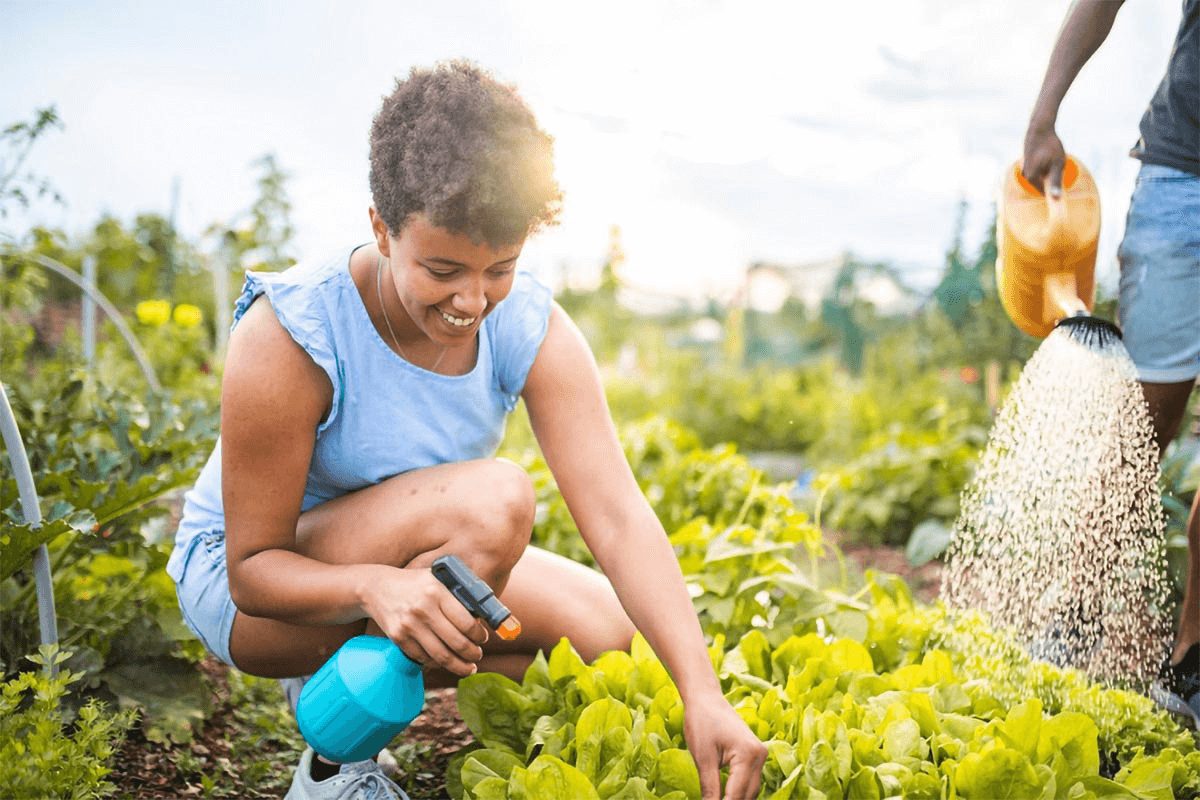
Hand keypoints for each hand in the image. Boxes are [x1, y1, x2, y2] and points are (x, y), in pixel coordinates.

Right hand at [361, 565, 488, 675]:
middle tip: (478, 656)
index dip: (479, 636)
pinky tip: (444, 661)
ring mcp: (409, 625)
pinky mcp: (398, 638)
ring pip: (441, 656)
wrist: (377, 588)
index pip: (467, 622)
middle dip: (473, 654)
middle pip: (456, 643)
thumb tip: (484, 612)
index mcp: (437, 592)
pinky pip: (423, 657)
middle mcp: (423, 609)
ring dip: (459, 666)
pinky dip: (437, 663)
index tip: (483, 639)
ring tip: (468, 668)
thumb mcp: (436, 579)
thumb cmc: (414, 583)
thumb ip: (457, 592)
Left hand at [683, 690, 767, 799]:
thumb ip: (709, 788)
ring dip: (737, 799)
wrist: (706, 699)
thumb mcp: (703, 758)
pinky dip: (739, 791)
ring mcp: (760, 755)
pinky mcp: (755, 755)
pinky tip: (726, 797)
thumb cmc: (701, 722)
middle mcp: (760, 756)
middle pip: (748, 795)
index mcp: (748, 755)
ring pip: (751, 790)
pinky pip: (750, 780)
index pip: (736, 795)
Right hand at [1022, 125, 1066, 196]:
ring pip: (1042, 174)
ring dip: (1050, 168)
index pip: (1045, 191)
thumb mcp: (1057, 164)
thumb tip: (1055, 198)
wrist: (1040, 128)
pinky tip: (1049, 154)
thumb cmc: (1049, 146)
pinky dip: (1046, 163)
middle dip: (1053, 175)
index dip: (1056, 188)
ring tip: (1053, 156)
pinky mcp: (1027, 162)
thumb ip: (1056, 181)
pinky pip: (1040, 168)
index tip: (1063, 179)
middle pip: (1044, 182)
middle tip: (1058, 162)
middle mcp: (1025, 175)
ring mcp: (1025, 168)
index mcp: (1031, 178)